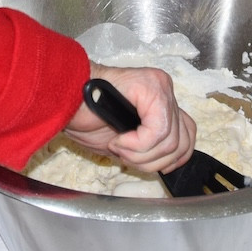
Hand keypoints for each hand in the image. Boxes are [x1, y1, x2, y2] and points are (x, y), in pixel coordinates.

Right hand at [60, 64, 195, 174]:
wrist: (64, 100)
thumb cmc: (87, 118)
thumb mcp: (127, 140)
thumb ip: (151, 146)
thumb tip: (168, 163)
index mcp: (162, 103)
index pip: (188, 137)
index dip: (172, 160)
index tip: (146, 164)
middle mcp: (165, 91)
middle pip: (181, 142)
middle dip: (151, 161)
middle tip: (123, 154)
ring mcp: (160, 86)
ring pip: (170, 140)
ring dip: (141, 154)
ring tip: (118, 146)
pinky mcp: (152, 86)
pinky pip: (158, 131)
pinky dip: (138, 144)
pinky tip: (119, 140)